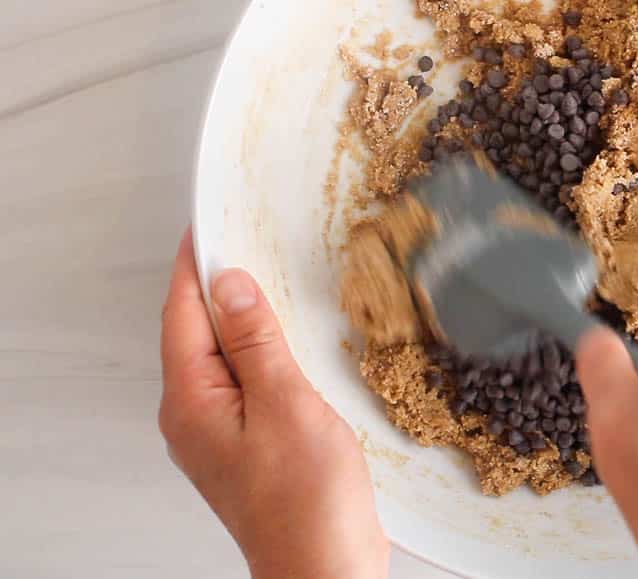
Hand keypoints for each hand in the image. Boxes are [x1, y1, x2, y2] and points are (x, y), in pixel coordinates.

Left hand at [158, 229, 388, 578]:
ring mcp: (220, 433)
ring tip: (271, 281)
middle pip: (197, 331)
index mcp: (191, 402)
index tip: (208, 223)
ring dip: (246, 319)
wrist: (325, 568)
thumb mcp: (285, 404)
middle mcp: (194, 416)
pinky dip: (263, 352)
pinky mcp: (249, 444)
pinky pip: (246, 382)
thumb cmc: (307, 503)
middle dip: (220, 285)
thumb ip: (256, 341)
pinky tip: (288, 342)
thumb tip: (230, 284)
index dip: (196, 264)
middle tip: (246, 238)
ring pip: (224, 357)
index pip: (183, 312)